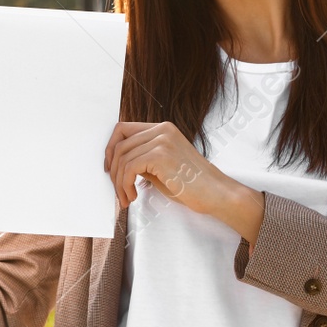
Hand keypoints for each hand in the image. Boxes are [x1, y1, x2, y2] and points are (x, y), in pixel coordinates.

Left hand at [104, 121, 232, 214]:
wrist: (216, 193)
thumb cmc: (191, 185)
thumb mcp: (161, 166)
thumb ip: (142, 159)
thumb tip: (115, 164)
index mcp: (162, 129)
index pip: (123, 129)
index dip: (111, 149)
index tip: (110, 169)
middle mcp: (162, 129)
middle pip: (119, 144)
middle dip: (114, 171)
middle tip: (118, 191)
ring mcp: (162, 140)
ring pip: (122, 158)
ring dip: (119, 182)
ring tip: (126, 198)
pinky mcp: (161, 154)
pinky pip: (129, 168)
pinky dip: (126, 184)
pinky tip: (134, 196)